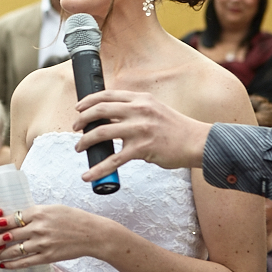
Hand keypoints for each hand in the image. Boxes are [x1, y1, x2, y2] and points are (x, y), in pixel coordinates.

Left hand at [0, 205, 113, 269]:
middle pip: (8, 234)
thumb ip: (34, 212)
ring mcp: (42, 243)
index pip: (10, 218)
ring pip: (13, 249)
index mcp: (38, 213)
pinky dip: (12, 264)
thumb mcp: (53, 208)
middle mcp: (38, 228)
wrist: (92, 234)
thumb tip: (17, 215)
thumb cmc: (73, 218)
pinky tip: (3, 264)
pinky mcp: (47, 256)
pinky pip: (25, 262)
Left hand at [73, 90, 210, 180]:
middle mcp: (138, 110)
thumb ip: (134, 110)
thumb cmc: (175, 128)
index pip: (107, 95)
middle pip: (100, 110)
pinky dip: (97, 169)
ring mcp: (140, 129)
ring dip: (85, 141)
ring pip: (102, 132)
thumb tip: (110, 118)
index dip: (88, 101)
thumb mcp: (154, 109)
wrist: (197, 142)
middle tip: (75, 128)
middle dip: (82, 119)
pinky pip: (113, 160)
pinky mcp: (142, 149)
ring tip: (79, 148)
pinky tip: (88, 175)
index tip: (78, 109)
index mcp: (140, 99)